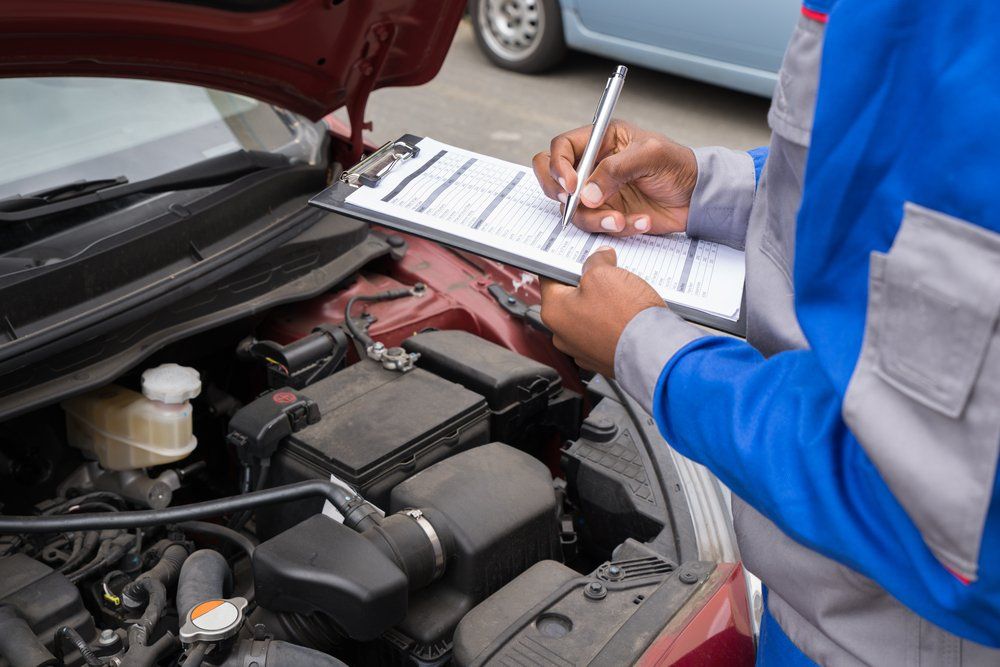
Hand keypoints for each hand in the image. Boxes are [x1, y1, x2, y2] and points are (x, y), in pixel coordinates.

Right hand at [532, 120, 696, 235]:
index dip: (559, 166)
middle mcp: (593, 167)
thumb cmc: (679, 166)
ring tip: (622, 219)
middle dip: (562, 196)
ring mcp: (597, 194)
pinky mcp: (607, 215)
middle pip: (554, 180)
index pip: (562, 148)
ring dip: (596, 219)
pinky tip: (640, 221)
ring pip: (574, 210)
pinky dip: (618, 228)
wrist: (697, 198)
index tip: (572, 186)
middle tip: (579, 204)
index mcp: (600, 140)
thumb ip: (616, 169)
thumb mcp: (651, 155)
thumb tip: (587, 193)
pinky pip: (597, 227)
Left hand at [540, 247, 664, 376]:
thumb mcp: (604, 273)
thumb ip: (596, 262)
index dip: (566, 264)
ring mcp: (581, 350)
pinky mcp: (600, 358)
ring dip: (601, 304)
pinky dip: (611, 323)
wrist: (653, 351)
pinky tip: (626, 316)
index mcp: (554, 312)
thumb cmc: (625, 317)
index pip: (549, 278)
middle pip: (570, 298)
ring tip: (621, 297)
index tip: (580, 258)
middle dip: (587, 285)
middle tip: (607, 275)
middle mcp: (562, 335)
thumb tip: (599, 259)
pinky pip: (601, 333)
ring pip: (587, 316)